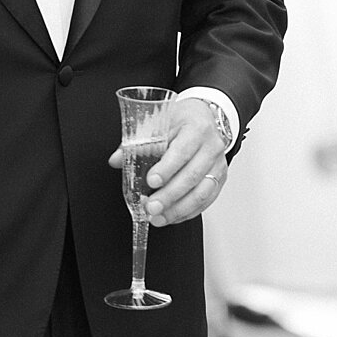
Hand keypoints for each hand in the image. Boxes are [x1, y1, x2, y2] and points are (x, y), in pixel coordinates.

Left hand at [107, 96, 227, 226]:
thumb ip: (137, 143)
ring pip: (201, 193)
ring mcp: (218, 165)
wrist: (204, 119)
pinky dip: (187, 212)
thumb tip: (117, 160)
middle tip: (151, 207)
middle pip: (192, 176)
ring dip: (178, 209)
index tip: (151, 181)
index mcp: (196, 128)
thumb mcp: (158, 123)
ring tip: (158, 217)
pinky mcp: (219, 179)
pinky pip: (206, 201)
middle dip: (170, 195)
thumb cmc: (181, 121)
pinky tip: (171, 216)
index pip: (182, 151)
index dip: (167, 168)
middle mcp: (211, 147)